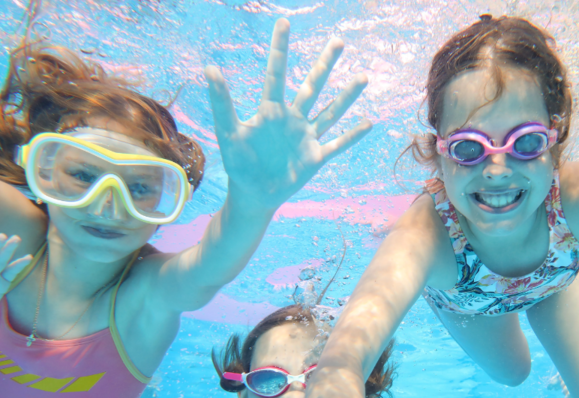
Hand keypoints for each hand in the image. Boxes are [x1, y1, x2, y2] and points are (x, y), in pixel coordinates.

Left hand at [205, 19, 370, 210]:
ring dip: (347, 96)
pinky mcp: (315, 158)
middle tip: (339, 41)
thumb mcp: (228, 131)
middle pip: (312, 86)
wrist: (253, 194)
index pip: (277, 73)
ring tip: (363, 77)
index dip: (280, 48)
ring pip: (330, 111)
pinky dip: (352, 135)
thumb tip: (209, 68)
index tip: (285, 22)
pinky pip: (337, 144)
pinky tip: (369, 123)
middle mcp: (292, 118)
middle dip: (326, 64)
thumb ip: (222, 102)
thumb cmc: (238, 163)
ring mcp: (306, 137)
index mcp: (271, 110)